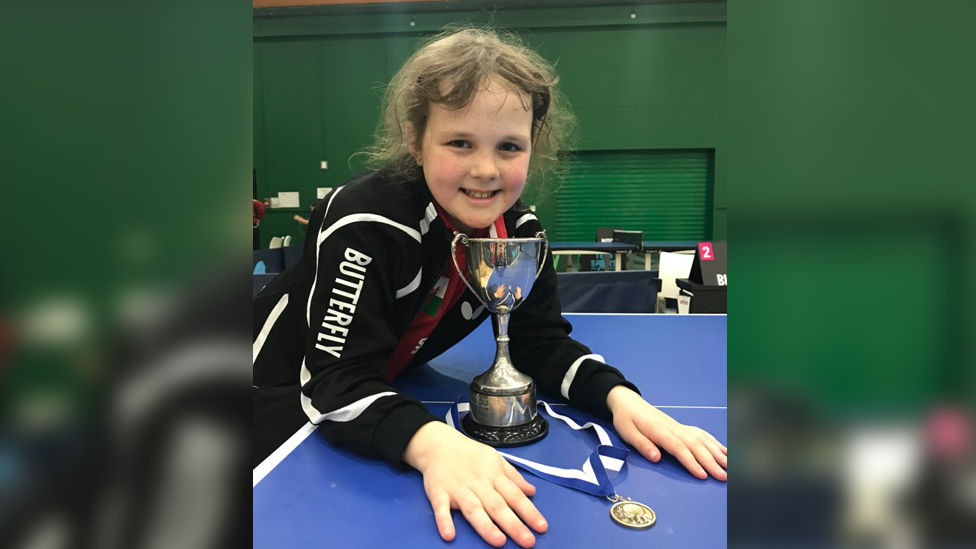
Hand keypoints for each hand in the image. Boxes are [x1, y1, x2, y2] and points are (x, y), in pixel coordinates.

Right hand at [403, 422, 547, 547]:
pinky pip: (441, 508)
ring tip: (498, 541)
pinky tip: (449, 534)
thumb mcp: (496, 459)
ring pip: (473, 509)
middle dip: (513, 524)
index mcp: (494, 476)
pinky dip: (444, 521)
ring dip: (486, 525)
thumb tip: (531, 492)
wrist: (438, 444)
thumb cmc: (470, 455)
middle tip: (528, 541)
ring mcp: (458, 489)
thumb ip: (513, 477)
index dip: (529, 512)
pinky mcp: (438, 493)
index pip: (515, 496)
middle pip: (498, 506)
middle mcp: (478, 484)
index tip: (541, 527)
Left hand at [607, 386, 726, 480]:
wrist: (628, 402)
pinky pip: (701, 433)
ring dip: (717, 453)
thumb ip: (642, 445)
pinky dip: (714, 442)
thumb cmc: (626, 419)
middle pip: (696, 446)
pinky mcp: (681, 426)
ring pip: (702, 440)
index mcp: (660, 431)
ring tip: (729, 466)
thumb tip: (657, 458)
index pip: (679, 449)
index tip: (703, 475)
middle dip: (711, 462)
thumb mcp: (627, 432)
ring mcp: (679, 427)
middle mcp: (674, 428)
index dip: (692, 462)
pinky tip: (724, 450)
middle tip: (723, 476)